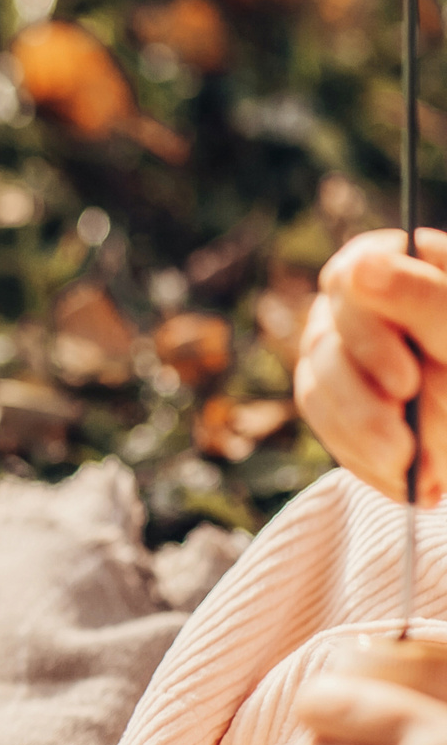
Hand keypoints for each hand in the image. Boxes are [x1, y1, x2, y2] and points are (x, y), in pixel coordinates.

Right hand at [295, 227, 446, 504]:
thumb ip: (426, 301)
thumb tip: (360, 267)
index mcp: (395, 265)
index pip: (350, 281)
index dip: (367, 337)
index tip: (405, 385)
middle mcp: (355, 306)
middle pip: (325, 344)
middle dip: (368, 404)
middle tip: (407, 443)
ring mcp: (340, 355)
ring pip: (317, 392)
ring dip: (366, 437)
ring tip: (410, 466)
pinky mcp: (340, 404)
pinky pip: (329, 431)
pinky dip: (366, 461)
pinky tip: (406, 478)